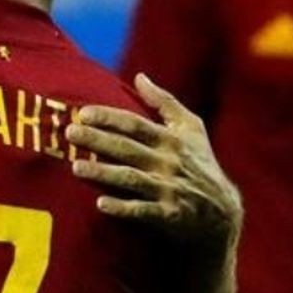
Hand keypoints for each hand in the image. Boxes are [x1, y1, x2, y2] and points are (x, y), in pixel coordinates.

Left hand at [66, 74, 241, 258]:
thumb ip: (165, 102)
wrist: (222, 212)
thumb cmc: (201, 164)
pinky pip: (143, 211)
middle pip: (128, 148)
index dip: (109, 117)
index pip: (135, 124)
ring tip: (75, 167)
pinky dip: (123, 208)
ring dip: (103, 172)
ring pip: (131, 178)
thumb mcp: (191, 128)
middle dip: (98, 140)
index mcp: (172, 139)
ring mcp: (169, 189)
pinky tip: (101, 204)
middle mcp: (169, 162)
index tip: (82, 113)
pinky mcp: (169, 215)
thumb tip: (139, 76)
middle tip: (69, 133)